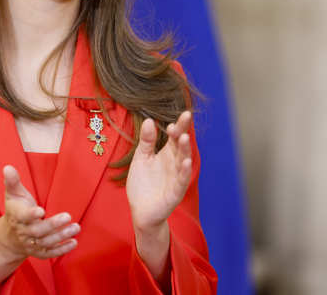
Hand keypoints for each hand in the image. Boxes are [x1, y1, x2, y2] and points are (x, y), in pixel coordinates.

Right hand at [0, 165, 78, 259]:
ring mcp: (30, 243)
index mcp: (17, 216)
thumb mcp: (12, 194)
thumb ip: (12, 181)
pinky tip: (74, 242)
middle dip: (53, 225)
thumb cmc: (15, 210)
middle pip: (37, 231)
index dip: (31, 214)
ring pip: (46, 242)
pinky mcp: (38, 252)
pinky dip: (62, 250)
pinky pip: (50, 253)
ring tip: (76, 227)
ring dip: (61, 236)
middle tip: (68, 216)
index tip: (41, 210)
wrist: (9, 237)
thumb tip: (7, 167)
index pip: (23, 217)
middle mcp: (23, 232)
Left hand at [126, 111, 192, 232]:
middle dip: (183, 132)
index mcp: (166, 154)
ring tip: (184, 137)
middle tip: (186, 117)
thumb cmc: (143, 184)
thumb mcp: (141, 158)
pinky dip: (184, 172)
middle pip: (181, 145)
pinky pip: (181, 181)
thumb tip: (150, 120)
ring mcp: (176, 177)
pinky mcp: (174, 192)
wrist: (140, 210)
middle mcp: (174, 164)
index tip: (177, 117)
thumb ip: (146, 141)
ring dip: (185, 149)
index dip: (177, 126)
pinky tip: (186, 162)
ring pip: (183, 161)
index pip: (174, 137)